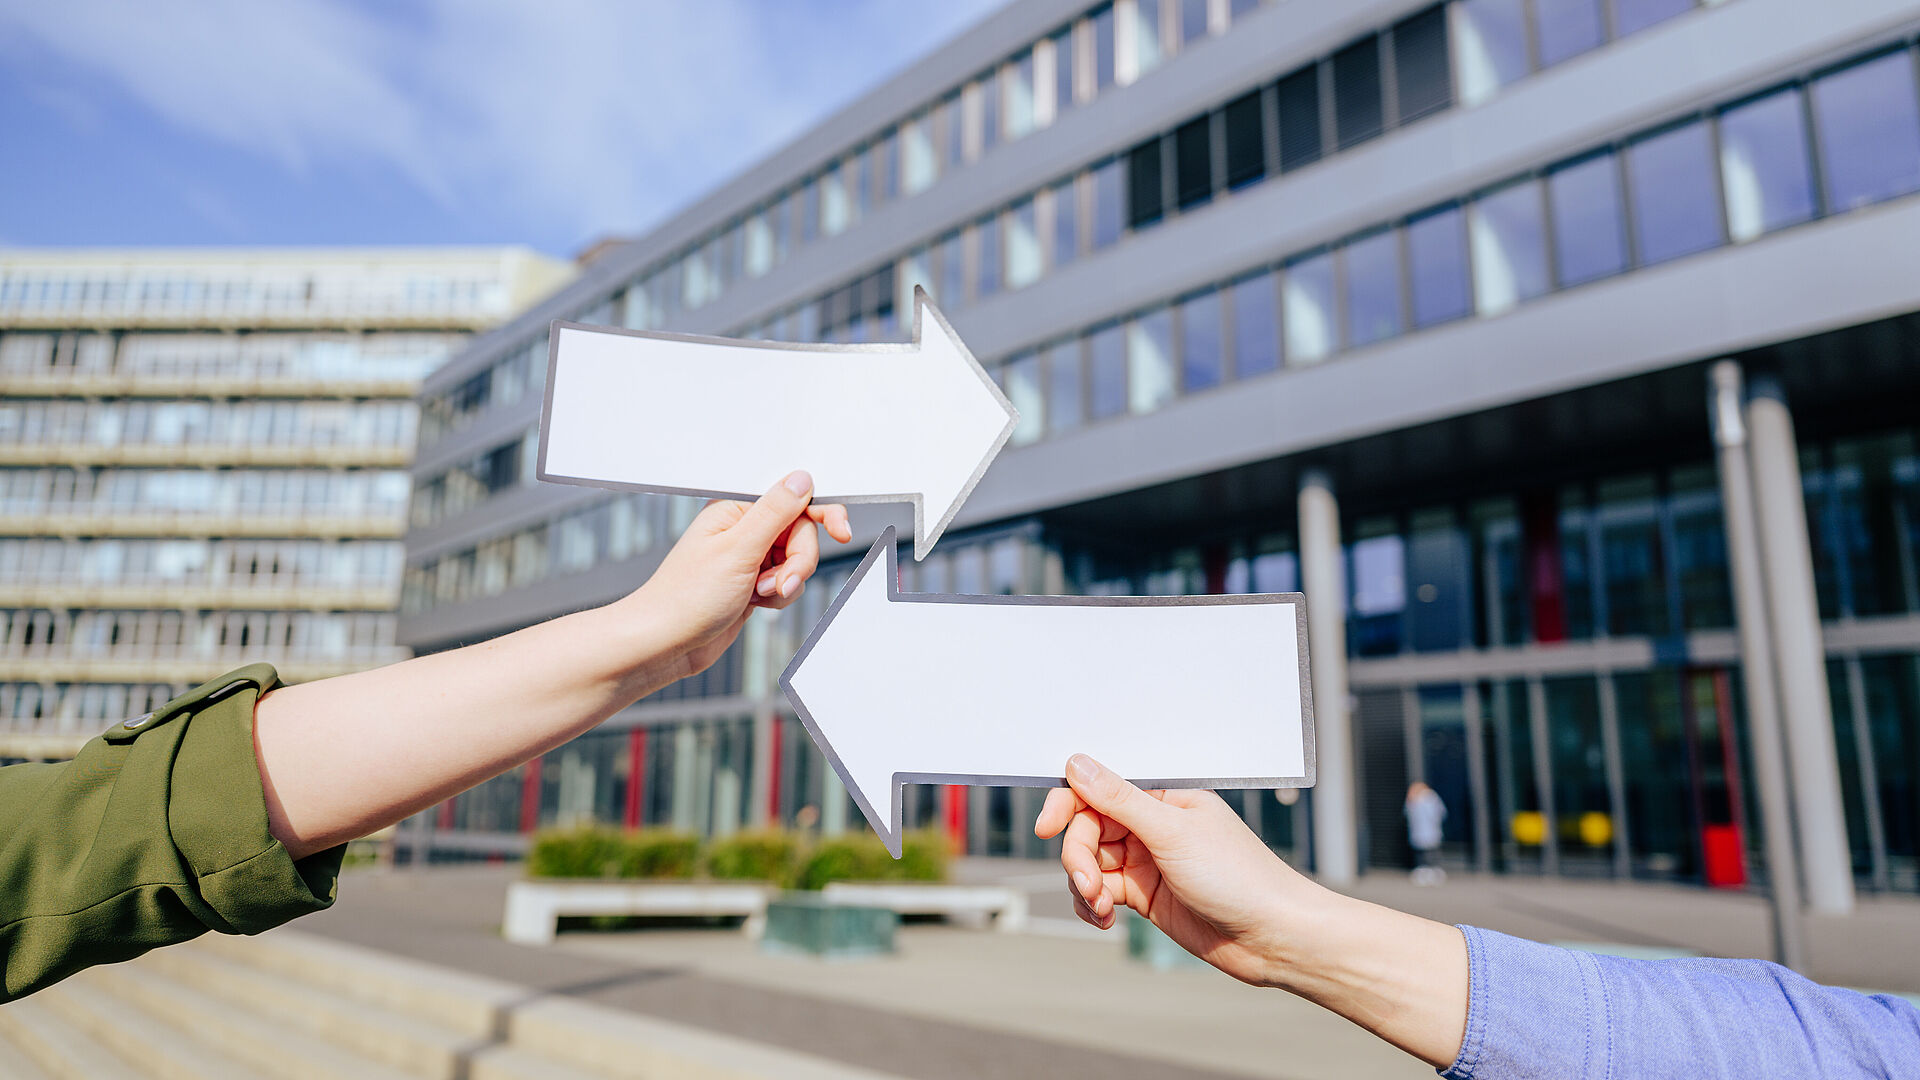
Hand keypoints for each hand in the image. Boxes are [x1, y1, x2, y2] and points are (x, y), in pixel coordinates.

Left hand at [619, 470, 851, 677]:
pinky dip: (779, 597)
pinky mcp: (752, 584)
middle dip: (797, 563)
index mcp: (736, 511)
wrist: (666, 643)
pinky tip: (755, 605)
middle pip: (801, 535)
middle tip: (777, 584)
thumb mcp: (737, 550)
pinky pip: (786, 583)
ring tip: (759, 596)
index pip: (794, 500)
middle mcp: (743, 530)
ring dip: (786, 583)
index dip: (823, 514)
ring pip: (796, 562)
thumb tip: (801, 479)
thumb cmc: (686, 597)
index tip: (842, 531)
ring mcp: (748, 558)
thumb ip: (775, 513)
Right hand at [1035, 753, 1323, 987]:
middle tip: (1089, 886)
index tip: (1045, 827)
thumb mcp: (1173, 832)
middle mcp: (1152, 824)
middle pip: (1088, 829)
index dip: (1067, 804)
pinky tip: (1103, 919)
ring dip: (1084, 886)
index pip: (1099, 788)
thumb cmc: (1240, 877)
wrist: (1272, 937)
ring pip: (1090, 863)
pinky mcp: (1145, 894)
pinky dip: (1092, 905)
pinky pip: (1100, 892)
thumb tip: (1077, 764)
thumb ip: (1119, 799)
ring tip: (1100, 908)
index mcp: (1163, 795)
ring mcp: (1147, 860)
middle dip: (1079, 858)